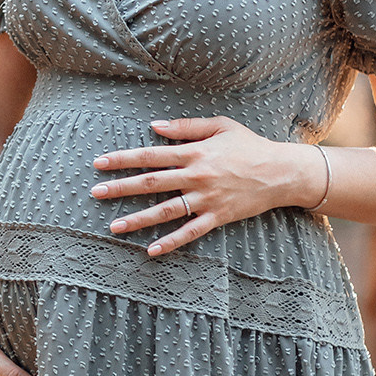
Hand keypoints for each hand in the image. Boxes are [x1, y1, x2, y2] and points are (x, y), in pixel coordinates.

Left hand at [90, 116, 322, 257]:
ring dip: (138, 219)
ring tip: (114, 226)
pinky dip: (171, 242)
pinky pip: (190, 232)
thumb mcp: (219, 126)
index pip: (150, 155)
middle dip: (121, 188)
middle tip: (95, 193)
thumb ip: (185, 127)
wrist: (281, 172)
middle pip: (151, 183)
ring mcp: (206, 199)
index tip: (100, 162)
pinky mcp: (218, 217)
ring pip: (165, 211)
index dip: (123, 159)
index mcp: (194, 152)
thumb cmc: (249, 145)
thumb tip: (153, 126)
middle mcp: (196, 176)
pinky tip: (151, 250)